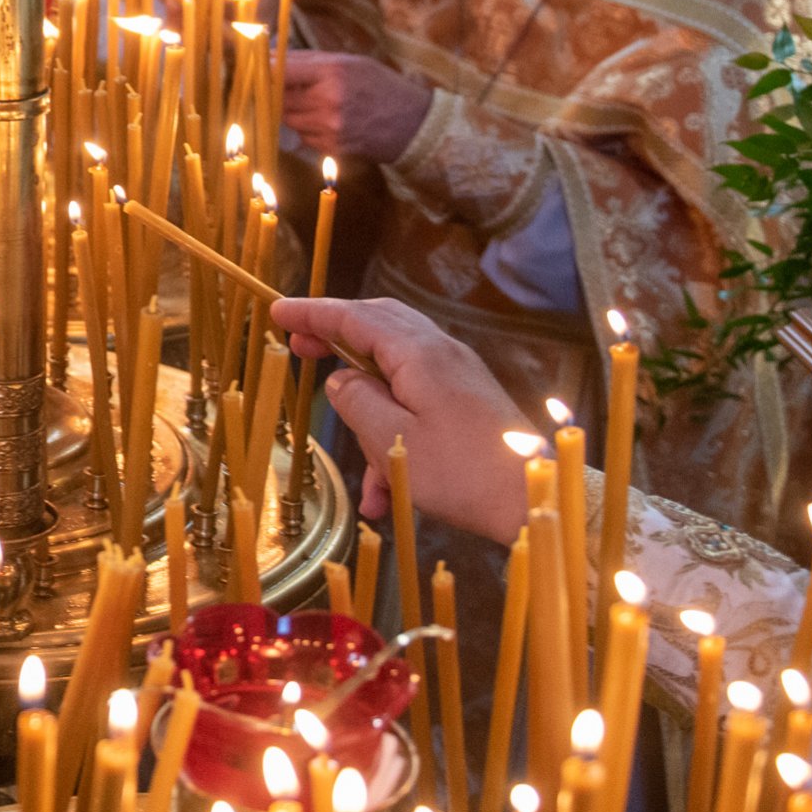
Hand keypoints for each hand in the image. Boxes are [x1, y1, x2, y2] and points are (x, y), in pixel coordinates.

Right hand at [272, 297, 531, 540]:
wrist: (534, 498)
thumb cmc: (461, 473)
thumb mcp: (393, 440)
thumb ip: (357, 402)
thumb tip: (340, 380)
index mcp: (419, 353)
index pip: (355, 317)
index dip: (313, 314)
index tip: (278, 313)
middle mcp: (440, 353)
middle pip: (378, 326)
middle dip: (336, 338)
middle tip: (300, 348)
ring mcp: (457, 376)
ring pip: (395, 370)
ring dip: (368, 409)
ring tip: (355, 460)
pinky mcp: (467, 402)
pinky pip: (416, 402)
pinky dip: (394, 434)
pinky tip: (385, 491)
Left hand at [282, 51, 432, 163]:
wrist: (414, 125)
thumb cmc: (383, 87)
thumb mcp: (352, 62)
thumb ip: (312, 60)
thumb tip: (274, 58)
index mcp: (334, 72)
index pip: (284, 71)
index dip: (267, 71)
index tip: (259, 70)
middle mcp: (328, 101)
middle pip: (281, 99)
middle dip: (279, 94)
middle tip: (286, 88)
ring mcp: (329, 128)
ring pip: (289, 120)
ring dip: (294, 112)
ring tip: (316, 104)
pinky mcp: (332, 149)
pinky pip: (304, 137)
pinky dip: (308, 129)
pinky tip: (329, 122)